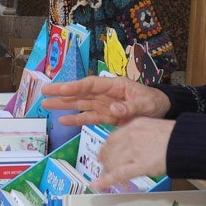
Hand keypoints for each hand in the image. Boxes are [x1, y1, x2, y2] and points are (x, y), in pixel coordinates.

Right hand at [41, 75, 169, 127]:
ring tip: (45, 104)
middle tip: (44, 91)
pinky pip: (88, 117)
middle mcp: (106, 94)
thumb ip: (130, 107)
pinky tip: (62, 120)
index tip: (60, 88)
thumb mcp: (146, 104)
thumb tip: (113, 109)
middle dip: (62, 92)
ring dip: (64, 104)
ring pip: (80, 104)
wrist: (161, 111)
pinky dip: (76, 119)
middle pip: (80, 92)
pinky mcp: (106, 117)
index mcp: (114, 86)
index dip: (75, 86)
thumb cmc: (154, 102)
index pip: (91, 85)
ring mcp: (104, 105)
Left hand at [92, 118, 174, 189]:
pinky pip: (118, 174)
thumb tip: (135, 144)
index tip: (103, 154)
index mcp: (135, 125)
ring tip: (105, 179)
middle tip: (104, 168)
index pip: (113, 138)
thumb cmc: (177, 136)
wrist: (187, 142)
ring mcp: (134, 151)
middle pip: (110, 151)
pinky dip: (105, 181)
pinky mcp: (140, 166)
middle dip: (105, 161)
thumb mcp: (155, 127)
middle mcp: (131, 137)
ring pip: (113, 163)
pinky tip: (98, 185)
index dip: (106, 148)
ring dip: (107, 172)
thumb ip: (142, 135)